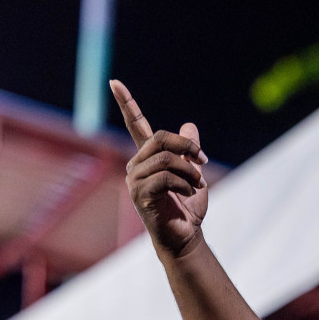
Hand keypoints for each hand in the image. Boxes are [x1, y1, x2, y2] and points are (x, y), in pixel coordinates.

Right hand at [110, 79, 209, 258]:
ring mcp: (134, 180)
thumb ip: (189, 151)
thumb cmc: (187, 208)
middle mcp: (136, 166)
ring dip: (189, 170)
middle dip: (187, 147)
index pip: (135, 125)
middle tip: (203, 161)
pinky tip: (188, 192)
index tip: (114, 82)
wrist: (184, 237)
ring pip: (165, 159)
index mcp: (147, 158)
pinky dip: (183, 182)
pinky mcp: (139, 195)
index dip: (126, 103)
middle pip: (161, 139)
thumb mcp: (193, 174)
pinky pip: (164, 177)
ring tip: (198, 184)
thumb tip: (189, 125)